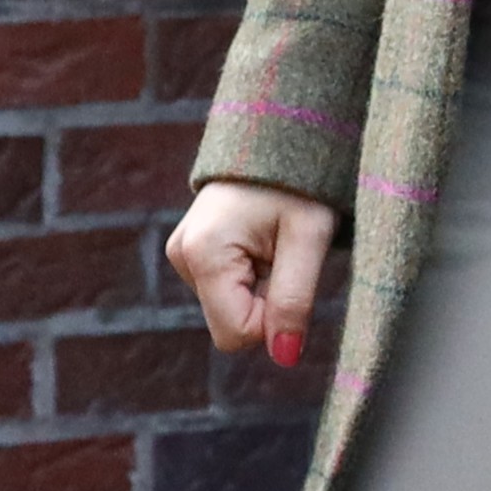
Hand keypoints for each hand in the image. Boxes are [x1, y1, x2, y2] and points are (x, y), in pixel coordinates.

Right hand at [168, 180, 340, 365]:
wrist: (281, 133)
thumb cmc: (300, 183)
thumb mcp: (309, 239)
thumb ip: (294, 300)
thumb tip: (284, 357)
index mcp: (204, 252)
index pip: (238, 333)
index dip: (273, 320)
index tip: (291, 275)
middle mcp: (182, 255)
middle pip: (229, 325)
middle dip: (264, 303)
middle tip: (284, 255)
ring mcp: (181, 252)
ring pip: (227, 309)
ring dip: (258, 288)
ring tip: (273, 242)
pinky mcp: (189, 251)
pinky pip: (222, 290)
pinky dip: (248, 277)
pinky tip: (259, 242)